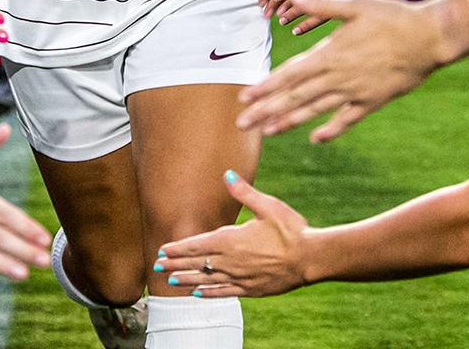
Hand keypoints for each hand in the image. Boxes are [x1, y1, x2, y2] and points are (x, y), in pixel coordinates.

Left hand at [158, 170, 311, 297]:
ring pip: (207, 280)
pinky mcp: (251, 289)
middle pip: (198, 263)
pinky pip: (224, 292)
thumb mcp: (268, 206)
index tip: (163, 250)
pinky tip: (198, 294)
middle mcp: (231, 261)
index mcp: (232, 240)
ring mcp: (240, 277)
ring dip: (187, 279)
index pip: (197, 245)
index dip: (178, 248)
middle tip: (157, 266)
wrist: (311, 258)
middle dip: (176, 264)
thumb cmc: (291, 229)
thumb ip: (244, 193)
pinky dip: (209, 293)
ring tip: (171, 281)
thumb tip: (226, 175)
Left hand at [236, 0, 443, 141]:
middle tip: (242, 124)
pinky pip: (346, 120)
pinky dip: (330, 130)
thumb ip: (321, 6)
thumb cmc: (392, 16)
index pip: (289, 75)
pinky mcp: (372, 101)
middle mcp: (337, 77)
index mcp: (329, 54)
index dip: (265, 87)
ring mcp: (354, 92)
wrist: (430, 38)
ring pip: (315, 110)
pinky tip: (314, 138)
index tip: (243, 98)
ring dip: (289, 121)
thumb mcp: (355, 5)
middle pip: (295, 97)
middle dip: (266, 110)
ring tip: (267, 131)